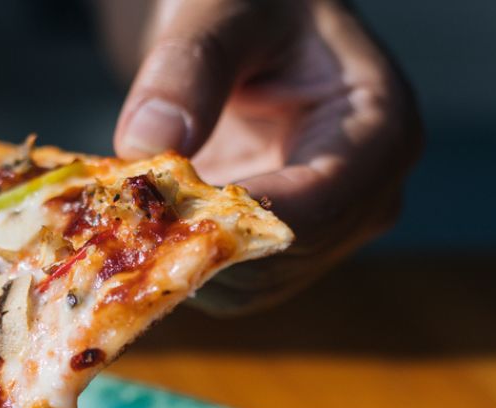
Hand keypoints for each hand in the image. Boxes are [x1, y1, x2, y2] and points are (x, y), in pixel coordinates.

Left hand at [113, 0, 421, 313]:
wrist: (250, 34)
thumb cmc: (251, 6)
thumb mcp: (222, 11)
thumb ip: (191, 64)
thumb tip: (148, 140)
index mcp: (380, 133)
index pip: (315, 210)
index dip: (233, 225)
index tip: (157, 213)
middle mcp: (367, 200)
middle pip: (278, 262)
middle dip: (195, 247)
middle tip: (115, 219)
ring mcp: (327, 237)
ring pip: (247, 290)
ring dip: (177, 265)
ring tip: (119, 222)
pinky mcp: (280, 256)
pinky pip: (226, 285)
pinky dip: (174, 266)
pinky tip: (133, 232)